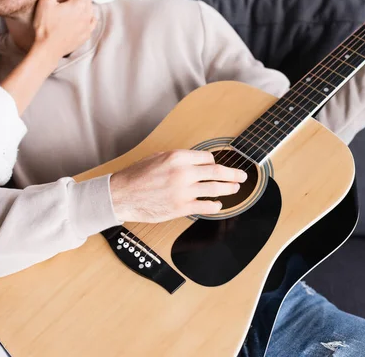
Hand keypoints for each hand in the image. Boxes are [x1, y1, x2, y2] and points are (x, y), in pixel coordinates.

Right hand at [31, 0, 96, 59]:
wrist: (48, 49)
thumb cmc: (45, 25)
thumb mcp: (46, 1)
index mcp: (79, 4)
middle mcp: (87, 14)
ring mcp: (88, 26)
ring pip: (91, 9)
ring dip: (86, 4)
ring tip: (77, 2)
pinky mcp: (86, 35)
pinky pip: (92, 22)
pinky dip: (89, 17)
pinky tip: (84, 17)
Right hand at [109, 150, 247, 222]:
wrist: (122, 196)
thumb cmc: (136, 176)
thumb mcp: (157, 158)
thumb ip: (179, 159)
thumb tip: (197, 161)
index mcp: (177, 157)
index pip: (207, 157)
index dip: (213, 162)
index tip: (216, 166)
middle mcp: (183, 173)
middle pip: (217, 172)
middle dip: (233, 174)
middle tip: (242, 175)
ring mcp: (183, 191)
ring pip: (215, 189)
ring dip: (229, 189)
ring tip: (235, 188)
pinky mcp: (181, 207)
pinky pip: (205, 206)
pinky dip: (215, 205)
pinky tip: (218, 204)